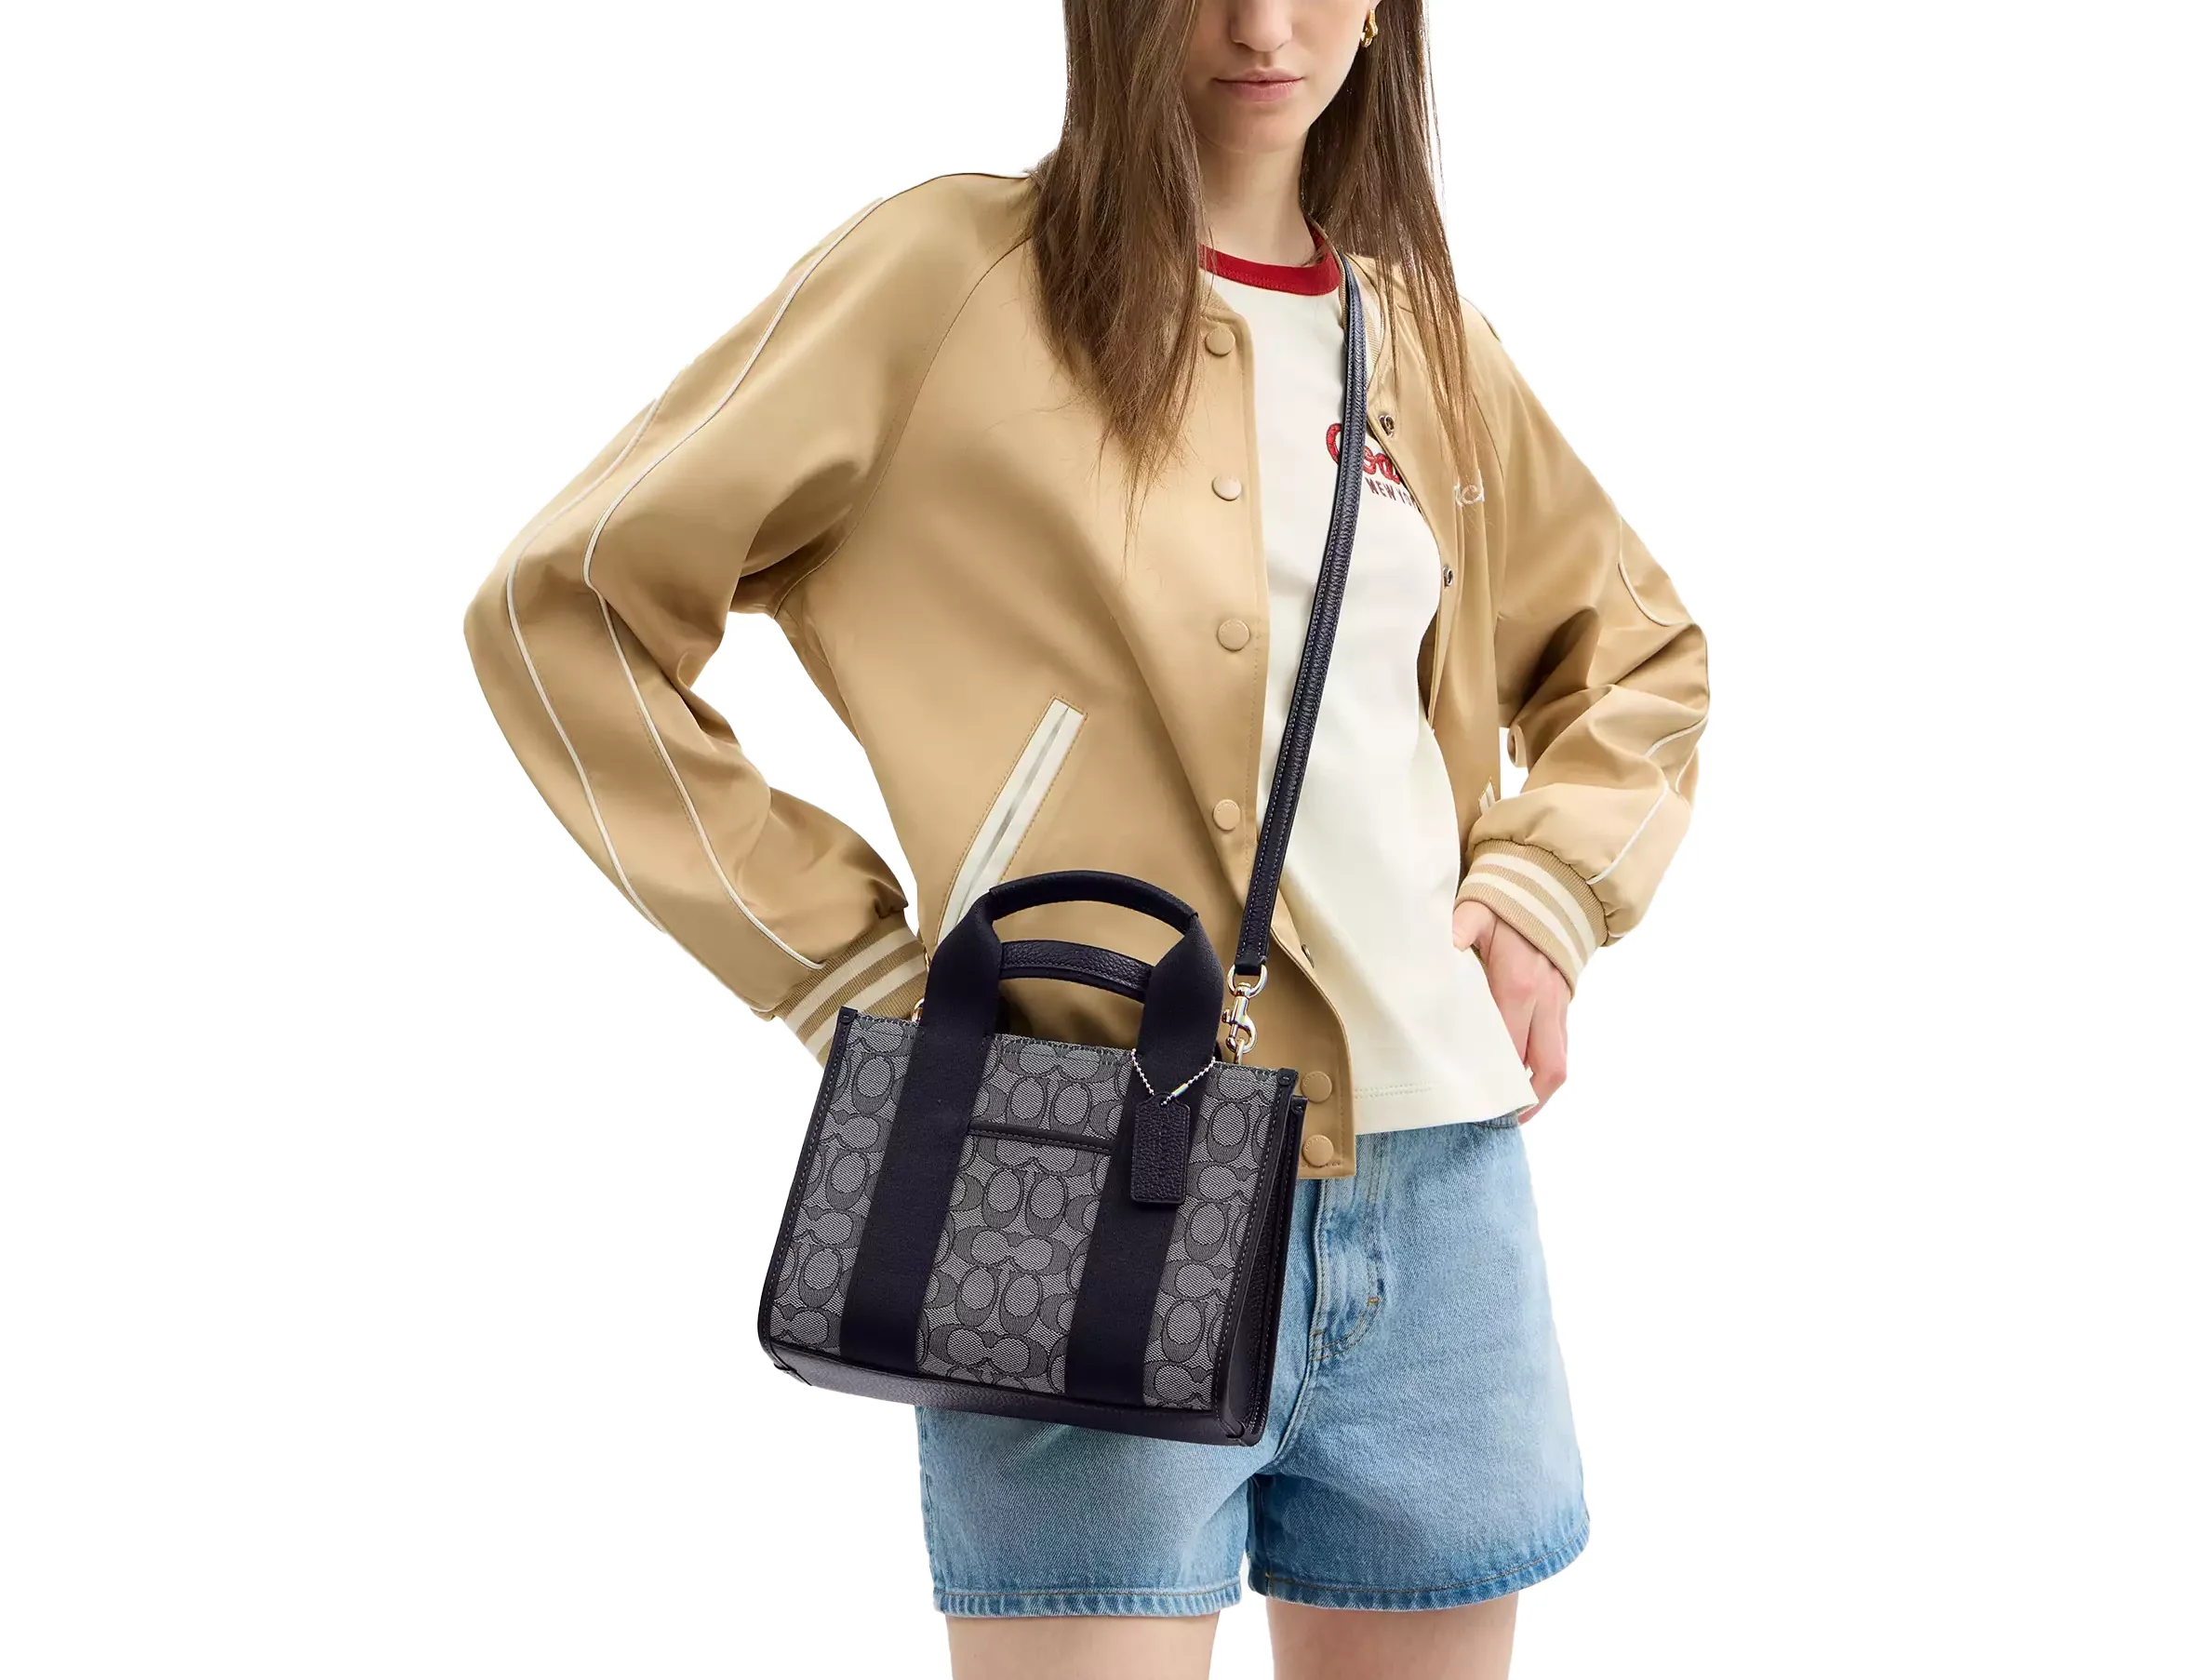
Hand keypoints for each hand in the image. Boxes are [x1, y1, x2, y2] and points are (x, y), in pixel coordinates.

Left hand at [1452, 900, 1568, 1120]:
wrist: (1555, 888)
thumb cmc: (1509, 904)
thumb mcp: (1478, 910)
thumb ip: (1459, 928)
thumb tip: (1441, 945)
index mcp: (1517, 985)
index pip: (1508, 1045)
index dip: (1497, 1077)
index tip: (1477, 1099)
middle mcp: (1544, 1002)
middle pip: (1544, 1065)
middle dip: (1525, 1099)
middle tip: (1498, 1120)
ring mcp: (1559, 1005)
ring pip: (1559, 1062)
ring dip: (1541, 1092)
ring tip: (1516, 1114)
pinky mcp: (1564, 1004)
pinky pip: (1561, 1047)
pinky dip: (1547, 1069)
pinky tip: (1528, 1085)